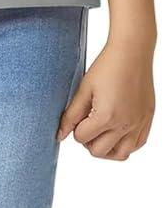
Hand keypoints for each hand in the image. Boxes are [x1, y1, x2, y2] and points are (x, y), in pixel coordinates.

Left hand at [56, 38, 155, 159]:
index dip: (76, 128)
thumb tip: (60, 136)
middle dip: (89, 140)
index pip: (82, 139)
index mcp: (107, 116)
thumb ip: (71, 115)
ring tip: (102, 132)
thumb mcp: (84, 90)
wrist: (132, 52)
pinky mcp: (147, 119)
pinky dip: (125, 143)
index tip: (79, 115)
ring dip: (107, 148)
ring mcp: (138, 123)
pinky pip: (137, 144)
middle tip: (88, 124)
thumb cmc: (107, 67)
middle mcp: (125, 124)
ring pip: (120, 154)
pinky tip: (117, 131)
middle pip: (99, 151)